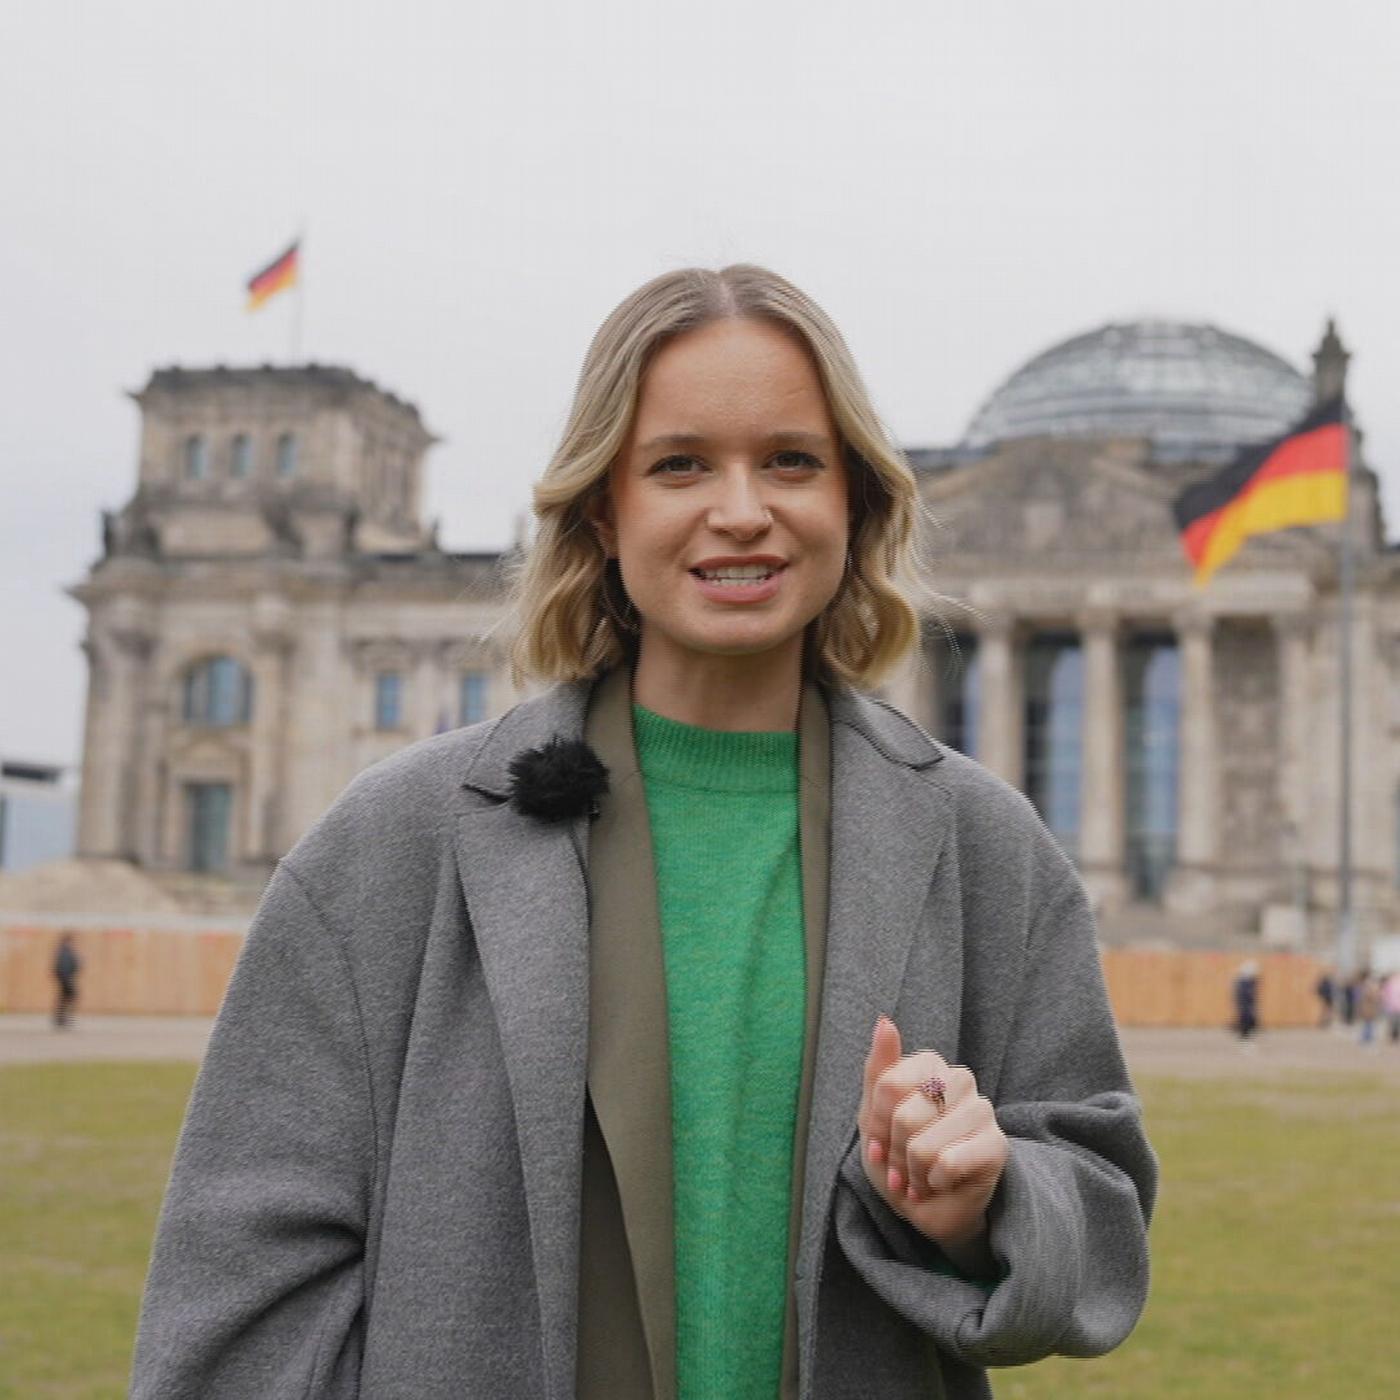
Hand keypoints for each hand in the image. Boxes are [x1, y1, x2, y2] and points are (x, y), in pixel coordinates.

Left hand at [857, 1016, 1007, 1274]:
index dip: (877, 1123)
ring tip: (923, 1173)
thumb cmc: (899, 1157)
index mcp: (929, 1066)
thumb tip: (885, 1022)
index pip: (887, 1085)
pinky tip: (943, 1182)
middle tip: (905, 1162)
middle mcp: (959, 1079)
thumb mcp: (873, 1116)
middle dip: (895, 1151)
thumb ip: (878, 1069)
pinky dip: (935, 1181)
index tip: (882, 1139)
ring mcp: (982, 1110)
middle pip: (903, 1116)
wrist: (930, 1206)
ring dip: (914, 1172)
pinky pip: (947, 1162)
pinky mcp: (997, 1145)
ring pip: (923, 1144)